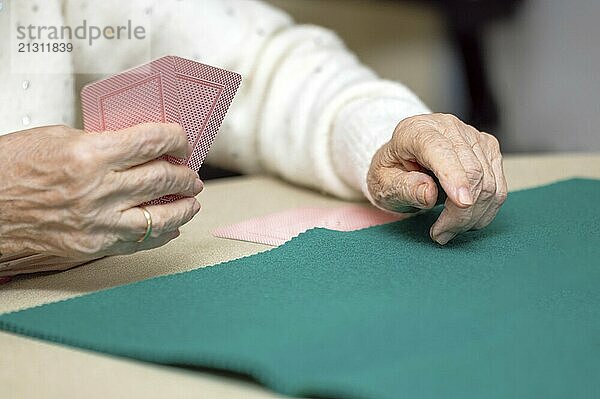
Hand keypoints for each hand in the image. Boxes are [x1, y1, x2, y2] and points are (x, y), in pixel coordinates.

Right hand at [0, 123, 202, 259]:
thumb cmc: (10, 169)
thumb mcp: (58, 139)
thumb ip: (102, 143)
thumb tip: (137, 149)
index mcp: (89, 155)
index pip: (151, 142)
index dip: (176, 139)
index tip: (182, 141)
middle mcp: (97, 191)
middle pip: (161, 179)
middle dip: (185, 176)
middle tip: (191, 175)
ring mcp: (97, 223)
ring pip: (160, 217)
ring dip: (183, 208)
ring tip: (190, 202)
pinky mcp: (92, 246)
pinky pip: (139, 242)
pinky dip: (161, 234)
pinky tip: (171, 227)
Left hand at [367, 113, 506, 244]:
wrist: (403, 158)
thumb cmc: (391, 172)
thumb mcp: (383, 183)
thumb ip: (404, 187)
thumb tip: (429, 193)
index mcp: (417, 130)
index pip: (441, 151)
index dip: (454, 177)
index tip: (462, 204)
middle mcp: (449, 128)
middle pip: (471, 172)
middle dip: (460, 212)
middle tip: (439, 234)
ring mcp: (473, 137)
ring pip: (489, 183)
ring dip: (472, 216)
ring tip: (447, 230)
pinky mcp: (489, 150)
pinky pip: (498, 187)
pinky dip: (485, 211)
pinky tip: (465, 221)